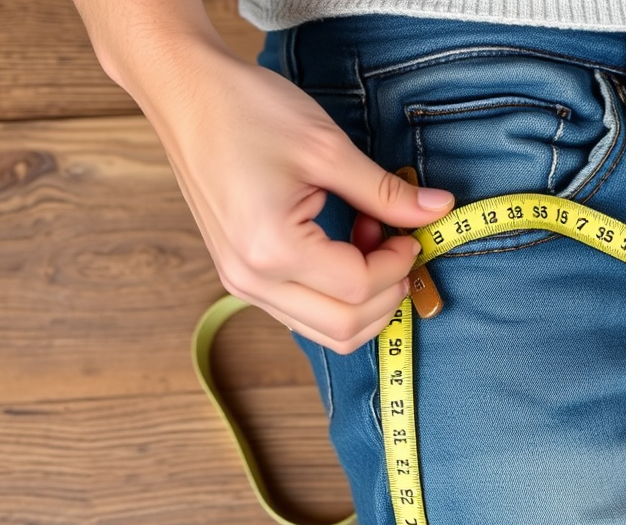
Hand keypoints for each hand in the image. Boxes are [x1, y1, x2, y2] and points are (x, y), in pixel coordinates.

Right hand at [144, 54, 452, 352]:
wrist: (185, 94)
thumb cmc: (246, 110)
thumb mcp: (328, 148)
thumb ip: (386, 192)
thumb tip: (440, 210)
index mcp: (271, 248)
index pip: (357, 288)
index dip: (398, 265)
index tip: (412, 233)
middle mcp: (250, 279)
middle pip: (342, 328)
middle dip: (386, 293)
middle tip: (398, 242)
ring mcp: (240, 282)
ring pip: (323, 330)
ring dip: (362, 298)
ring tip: (368, 237)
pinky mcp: (240, 274)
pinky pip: (301, 311)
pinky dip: (335, 293)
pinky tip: (344, 244)